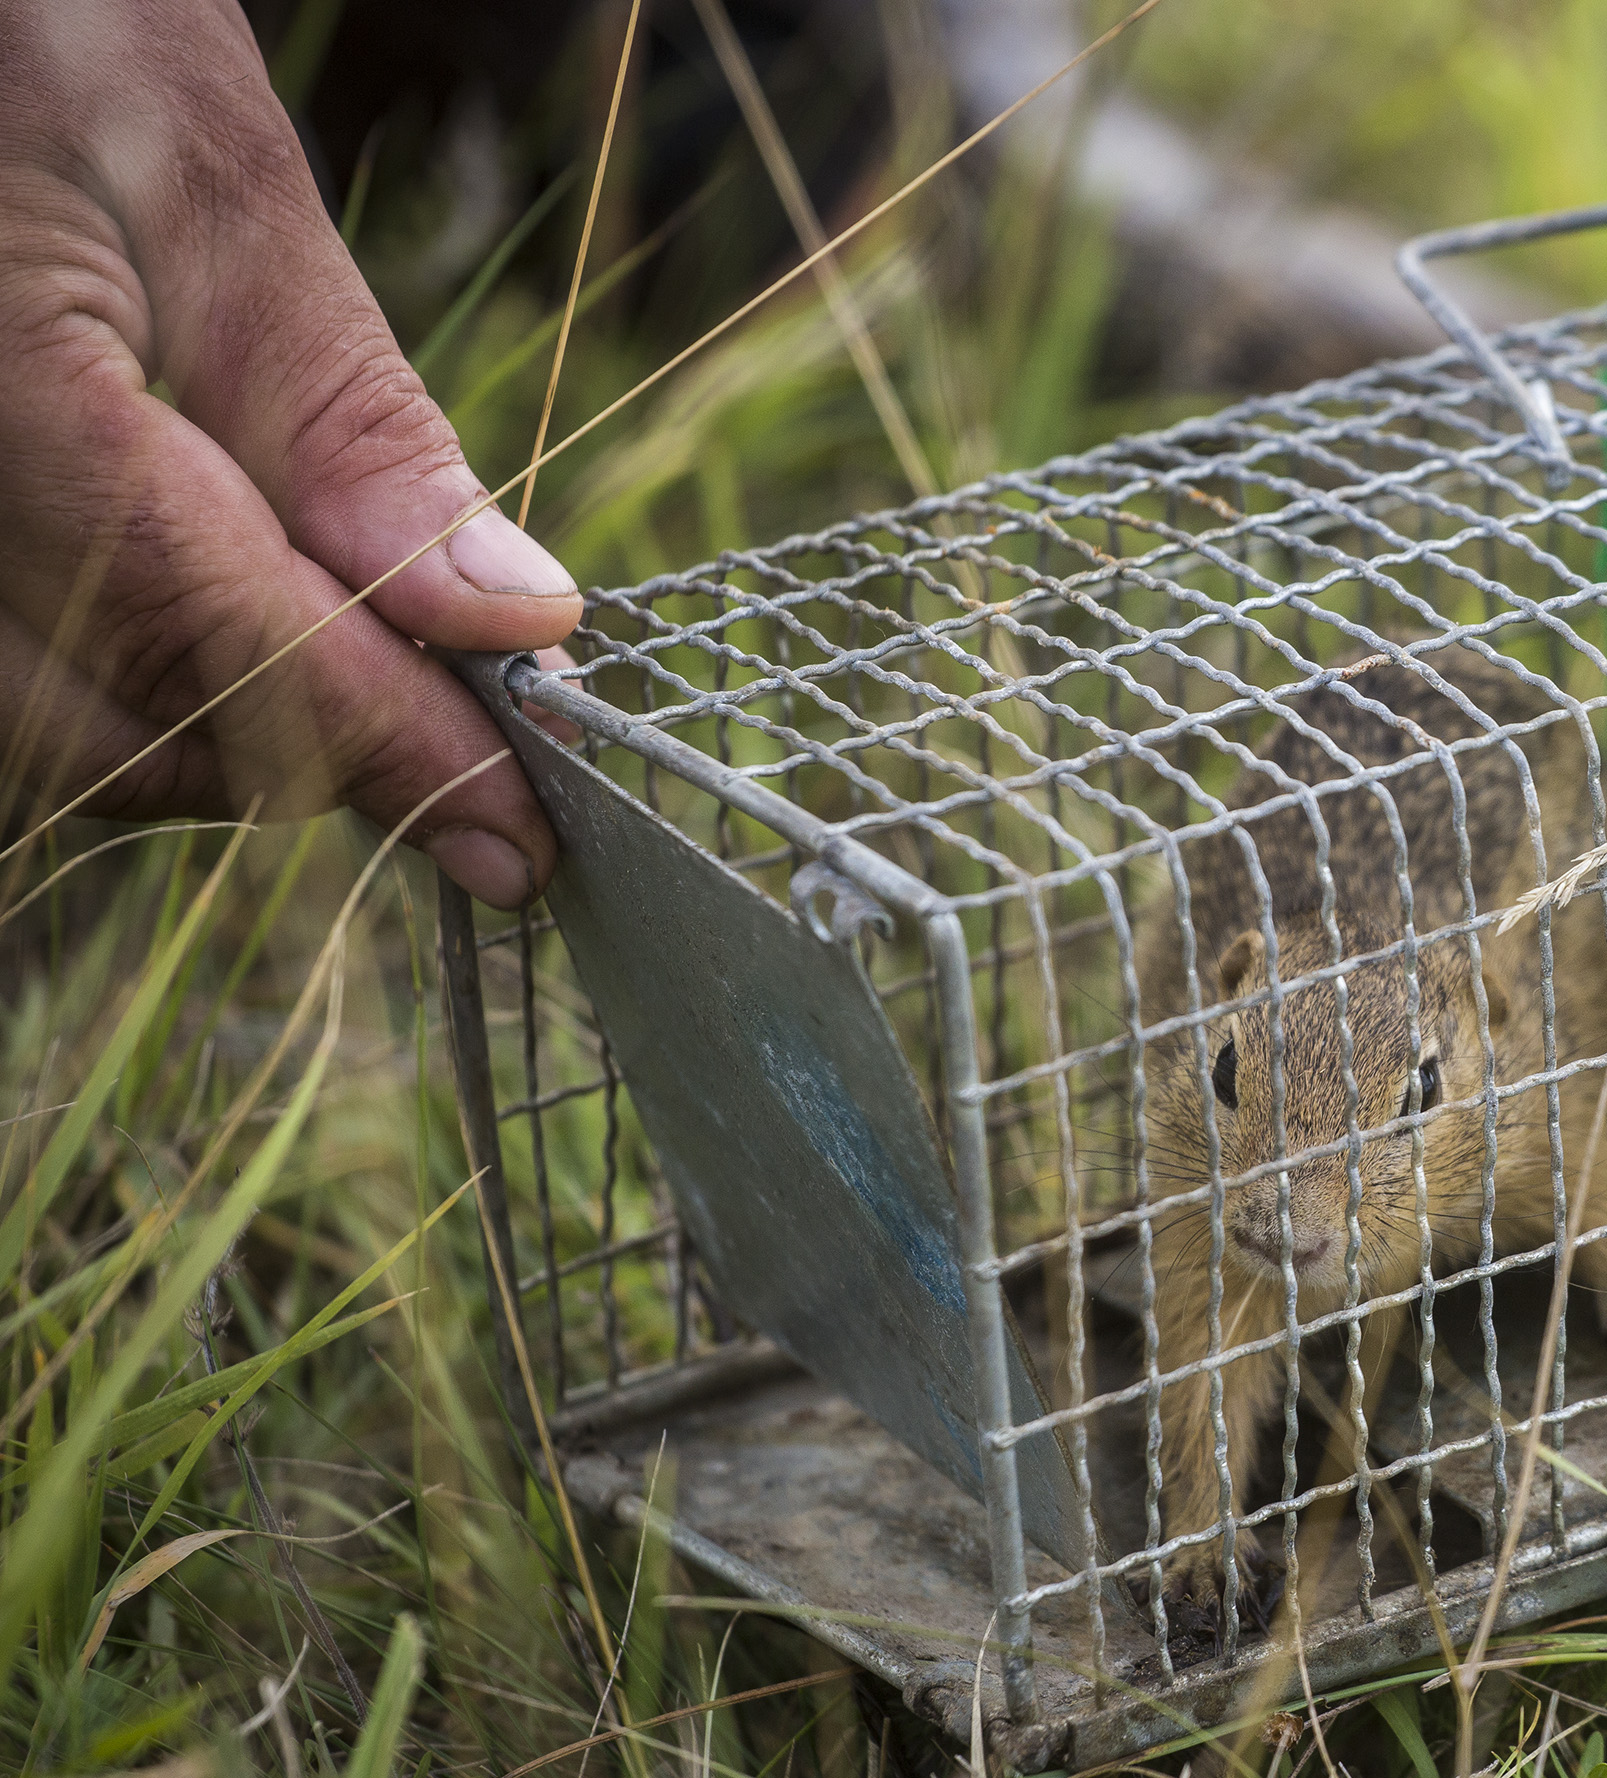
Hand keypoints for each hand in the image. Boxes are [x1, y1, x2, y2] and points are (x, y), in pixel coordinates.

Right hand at [0, 0, 578, 901]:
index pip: (212, 640)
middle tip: (463, 743)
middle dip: (308, 758)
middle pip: (114, 736)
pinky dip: (127, 675)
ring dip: (217, 734)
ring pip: (48, 735)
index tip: (523, 835)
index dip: (388, 754)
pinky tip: (235, 619)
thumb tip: (508, 621)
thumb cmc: (38, 19)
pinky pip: (6, 669)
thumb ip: (344, 416)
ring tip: (367, 674)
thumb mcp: (204, 171)